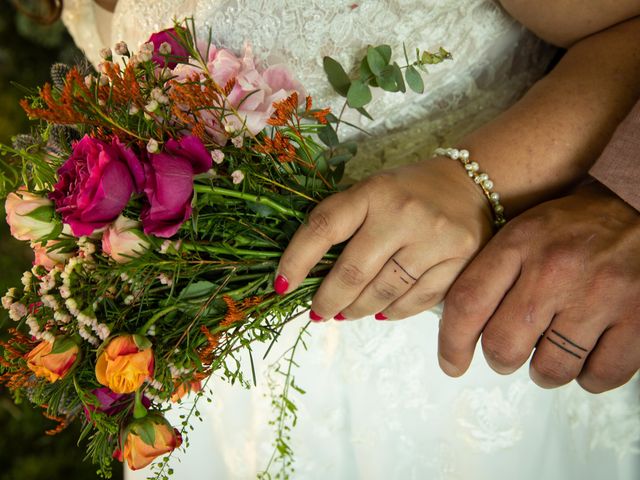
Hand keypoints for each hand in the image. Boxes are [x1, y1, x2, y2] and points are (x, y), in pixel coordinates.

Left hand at [275, 157, 492, 320]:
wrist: (471, 184)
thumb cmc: (409, 192)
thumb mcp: (373, 191)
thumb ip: (344, 223)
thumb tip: (309, 274)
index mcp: (373, 191)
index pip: (323, 227)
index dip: (296, 260)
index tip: (282, 285)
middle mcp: (403, 213)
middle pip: (353, 271)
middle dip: (328, 300)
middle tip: (317, 312)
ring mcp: (434, 238)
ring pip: (383, 292)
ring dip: (356, 310)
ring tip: (345, 314)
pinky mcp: (460, 260)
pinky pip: (417, 301)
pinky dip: (392, 312)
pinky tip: (379, 311)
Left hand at [440, 183, 639, 392]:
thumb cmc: (577, 224)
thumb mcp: (525, 228)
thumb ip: (492, 269)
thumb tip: (460, 324)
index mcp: (520, 242)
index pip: (467, 303)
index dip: (451, 344)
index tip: (452, 363)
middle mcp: (555, 269)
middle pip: (502, 345)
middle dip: (500, 359)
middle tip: (509, 352)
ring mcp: (599, 295)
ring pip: (550, 369)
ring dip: (544, 372)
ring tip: (552, 352)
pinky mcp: (639, 318)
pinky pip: (599, 376)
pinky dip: (588, 377)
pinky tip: (586, 357)